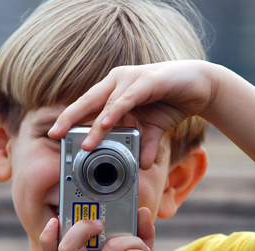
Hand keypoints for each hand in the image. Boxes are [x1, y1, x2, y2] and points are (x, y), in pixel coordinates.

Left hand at [49, 60, 213, 168]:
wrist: (201, 85)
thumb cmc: (172, 101)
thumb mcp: (153, 129)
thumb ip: (145, 144)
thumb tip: (141, 167)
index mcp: (114, 91)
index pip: (86, 106)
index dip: (69, 120)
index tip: (54, 135)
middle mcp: (117, 82)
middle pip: (87, 102)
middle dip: (69, 119)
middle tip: (54, 135)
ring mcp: (131, 79)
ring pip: (107, 103)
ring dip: (95, 125)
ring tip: (85, 144)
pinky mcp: (149, 80)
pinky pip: (128, 98)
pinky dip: (116, 111)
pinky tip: (106, 123)